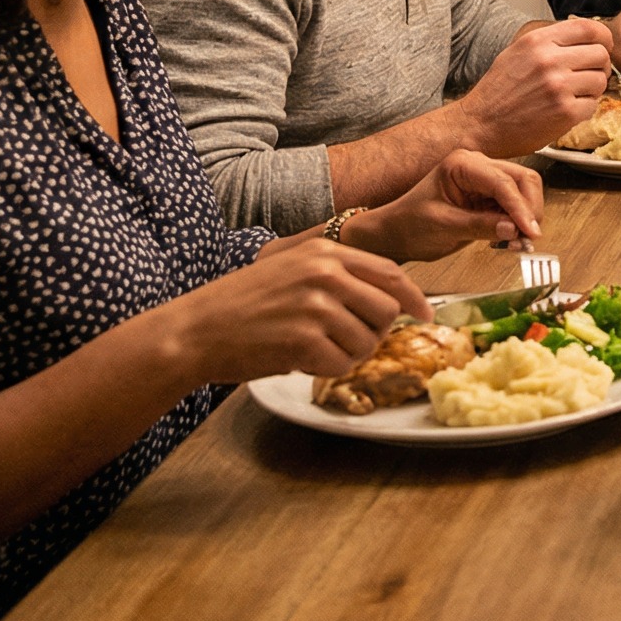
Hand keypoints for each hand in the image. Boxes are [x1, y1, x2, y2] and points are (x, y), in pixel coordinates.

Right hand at [161, 239, 429, 383]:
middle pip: (387, 309)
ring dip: (347, 353)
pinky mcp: (304, 339)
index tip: (424, 314)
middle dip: (374, 332)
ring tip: (312, 347)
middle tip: (343, 340)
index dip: (413, 296)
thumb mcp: (291, 270)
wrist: (195, 329)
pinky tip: (299, 358)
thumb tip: (391, 298)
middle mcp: (324, 273)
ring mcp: (315, 305)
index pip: (390, 272)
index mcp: (324, 252)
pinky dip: (326, 368)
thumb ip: (337, 276)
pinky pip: (343, 363)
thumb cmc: (243, 305)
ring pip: (368, 341)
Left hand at [346, 149, 544, 262]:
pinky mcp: (489, 196)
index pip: (502, 182)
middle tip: (529, 237)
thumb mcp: (443, 227)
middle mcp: (477, 165)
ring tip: (519, 241)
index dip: (521, 207)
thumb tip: (514, 228)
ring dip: (527, 216)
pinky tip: (513, 238)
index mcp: (461, 164)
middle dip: (529, 209)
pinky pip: (515, 205)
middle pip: (522, 179)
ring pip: (524, 190)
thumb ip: (480, 226)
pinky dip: (519, 222)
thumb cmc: (409, 225)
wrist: (396, 234)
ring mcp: (485, 179)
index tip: (530, 231)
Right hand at [452, 18, 613, 156]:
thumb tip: (585, 38)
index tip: (604, 47)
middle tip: (589, 75)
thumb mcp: (518, 52)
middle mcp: (549, 60)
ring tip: (574, 95)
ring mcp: (558, 86)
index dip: (603, 38)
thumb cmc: (498, 91)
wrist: (479, 124)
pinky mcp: (565, 112)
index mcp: (537, 41)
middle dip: (600, 66)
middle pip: (601, 54)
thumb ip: (550, 42)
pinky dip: (584, 109)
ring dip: (592, 90)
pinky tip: (567, 110)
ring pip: (600, 80)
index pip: (588, 28)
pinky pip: (593, 105)